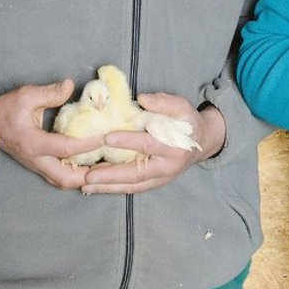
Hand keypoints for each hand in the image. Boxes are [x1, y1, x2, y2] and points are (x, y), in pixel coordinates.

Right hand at [0, 80, 100, 189]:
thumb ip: (49, 93)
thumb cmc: (6, 108)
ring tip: (106, 168)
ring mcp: (36, 165)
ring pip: (62, 181)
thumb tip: (70, 85)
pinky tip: (92, 166)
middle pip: (64, 178)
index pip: (65, 149)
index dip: (87, 144)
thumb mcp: (26, 95)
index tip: (106, 138)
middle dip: (88, 176)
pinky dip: (76, 174)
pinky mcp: (39, 164)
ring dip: (84, 178)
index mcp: (32, 143)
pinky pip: (59, 176)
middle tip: (111, 166)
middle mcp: (35, 159)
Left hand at [82, 94, 223, 195]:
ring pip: (133, 186)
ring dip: (108, 187)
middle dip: (111, 175)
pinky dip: (113, 189)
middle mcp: (168, 166)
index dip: (127, 141)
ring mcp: (161, 178)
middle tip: (89, 175)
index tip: (106, 138)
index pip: (148, 144)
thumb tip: (142, 99)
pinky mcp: (155, 183)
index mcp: (175, 146)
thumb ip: (163, 102)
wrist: (203, 142)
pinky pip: (133, 188)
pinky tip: (95, 188)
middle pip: (137, 173)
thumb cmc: (188, 122)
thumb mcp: (182, 107)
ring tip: (86, 185)